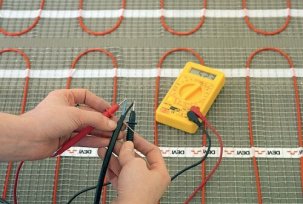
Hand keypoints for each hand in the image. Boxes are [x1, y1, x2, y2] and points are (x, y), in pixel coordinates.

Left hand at [1, 89, 121, 160]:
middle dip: (103, 121)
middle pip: (90, 114)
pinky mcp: (66, 138)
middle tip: (116, 126)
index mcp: (65, 97)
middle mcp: (66, 111)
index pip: (87, 96)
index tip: (111, 110)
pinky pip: (84, 138)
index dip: (100, 103)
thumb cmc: (44, 120)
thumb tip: (110, 123)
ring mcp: (66, 125)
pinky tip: (104, 141)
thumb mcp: (75, 114)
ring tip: (114, 136)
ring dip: (101, 132)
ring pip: (88, 128)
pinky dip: (94, 140)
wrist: (28, 139)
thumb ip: (95, 119)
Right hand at [98, 135, 170, 203]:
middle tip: (114, 142)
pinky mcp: (127, 192)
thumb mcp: (134, 164)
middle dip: (124, 150)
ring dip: (115, 157)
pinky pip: (120, 177)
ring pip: (126, 167)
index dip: (141, 141)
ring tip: (105, 149)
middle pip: (137, 159)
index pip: (152, 151)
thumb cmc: (137, 194)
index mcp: (159, 172)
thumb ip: (129, 152)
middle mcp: (150, 179)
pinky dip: (112, 169)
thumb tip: (127, 145)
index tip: (130, 135)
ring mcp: (138, 186)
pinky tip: (105, 161)